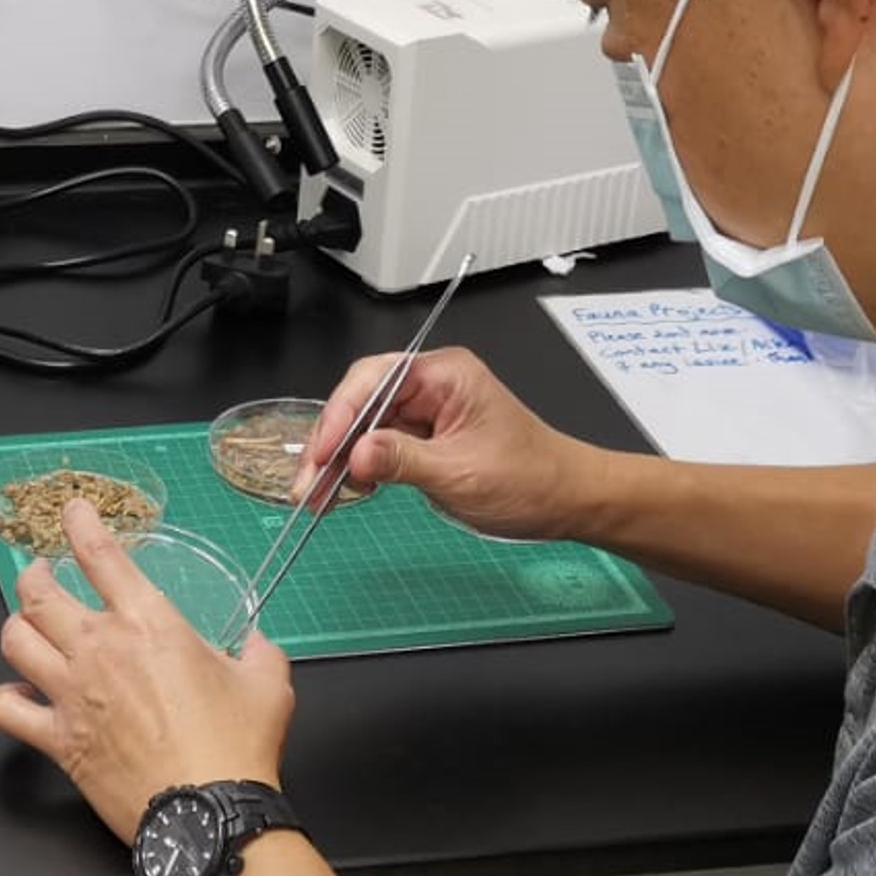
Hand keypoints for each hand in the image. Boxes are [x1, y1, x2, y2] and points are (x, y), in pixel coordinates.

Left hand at [0, 498, 294, 845]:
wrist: (209, 814)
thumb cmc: (237, 750)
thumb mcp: (268, 684)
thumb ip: (259, 652)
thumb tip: (258, 643)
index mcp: (150, 624)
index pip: (101, 555)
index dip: (81, 524)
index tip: (72, 512)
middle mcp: (101, 650)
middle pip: (38, 593)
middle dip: (34, 576)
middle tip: (40, 575)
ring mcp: (72, 694)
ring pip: (14, 639)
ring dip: (16, 627)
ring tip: (25, 626)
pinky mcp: (59, 740)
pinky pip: (7, 708)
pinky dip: (6, 697)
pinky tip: (19, 694)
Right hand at [313, 346, 598, 541]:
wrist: (566, 502)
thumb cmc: (530, 479)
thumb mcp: (460, 474)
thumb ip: (402, 460)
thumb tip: (353, 454)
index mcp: (445, 374)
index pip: (374, 379)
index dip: (341, 415)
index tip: (324, 453)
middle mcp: (431, 385)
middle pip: (361, 402)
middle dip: (331, 442)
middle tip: (308, 484)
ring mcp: (425, 412)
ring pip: (364, 427)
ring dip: (338, 461)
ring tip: (317, 496)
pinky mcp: (423, 439)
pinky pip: (378, 447)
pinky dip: (357, 469)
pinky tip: (344, 491)